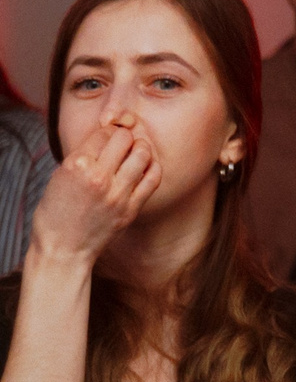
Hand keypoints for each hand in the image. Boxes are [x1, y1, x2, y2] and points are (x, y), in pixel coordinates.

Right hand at [26, 119, 158, 266]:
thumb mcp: (59, 176)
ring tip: (134, 153)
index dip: (107, 131)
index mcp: (76, 166)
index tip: (107, 137)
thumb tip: (106, 136)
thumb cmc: (56, 213)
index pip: (104, 133)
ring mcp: (118, 194)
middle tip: (122, 143)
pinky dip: (152, 167)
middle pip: (125, 139)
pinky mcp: (131, 209)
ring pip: (143, 154)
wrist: (62, 249)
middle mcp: (99, 178)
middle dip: (124, 136)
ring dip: (140, 149)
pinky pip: (153, 178)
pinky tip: (145, 167)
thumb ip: (83, 156)